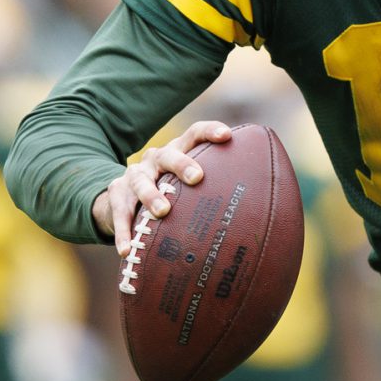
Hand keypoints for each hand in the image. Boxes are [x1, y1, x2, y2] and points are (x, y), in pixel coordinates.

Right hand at [93, 120, 230, 254]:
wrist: (118, 197)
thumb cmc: (169, 192)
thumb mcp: (186, 184)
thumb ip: (216, 190)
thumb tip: (265, 211)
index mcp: (176, 152)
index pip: (194, 134)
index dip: (210, 131)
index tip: (228, 136)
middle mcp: (154, 160)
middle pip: (168, 155)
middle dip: (183, 164)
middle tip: (197, 177)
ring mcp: (133, 177)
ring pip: (141, 182)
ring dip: (151, 196)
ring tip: (163, 212)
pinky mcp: (116, 197)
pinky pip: (119, 215)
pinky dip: (124, 233)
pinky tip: (128, 250)